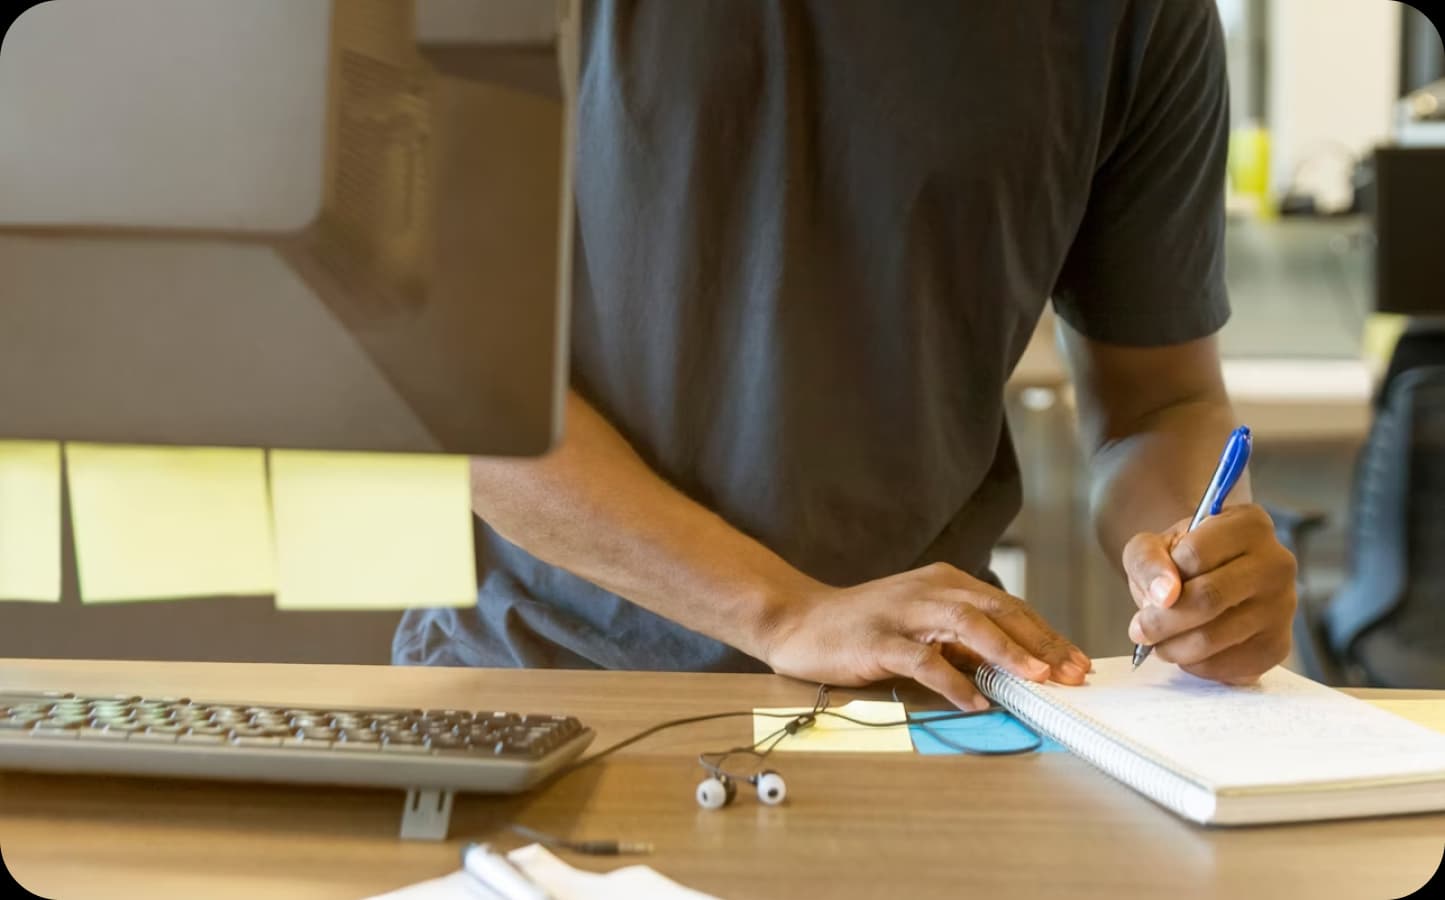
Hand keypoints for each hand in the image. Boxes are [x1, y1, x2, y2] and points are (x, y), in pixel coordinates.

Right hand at [760, 562, 1090, 710]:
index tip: (1076, 663)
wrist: (798, 620)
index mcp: (945, 582)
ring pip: (967, 625)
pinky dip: (953, 680)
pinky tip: (974, 700)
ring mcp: (903, 613)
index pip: (1008, 606)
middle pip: (998, 611)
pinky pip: (923, 659)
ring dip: (1006, 652)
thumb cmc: (863, 626)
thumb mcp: (921, 623)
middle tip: (1071, 673)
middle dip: (1040, 643)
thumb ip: (962, 639)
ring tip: (1036, 678)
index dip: (1046, 635)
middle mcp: (930, 589)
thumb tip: (1014, 665)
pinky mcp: (878, 639)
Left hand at [1123, 504, 1296, 683]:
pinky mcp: (1278, 646)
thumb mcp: (1152, 546)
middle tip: (1139, 630)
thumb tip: (1164, 595)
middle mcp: (1277, 563)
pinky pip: (1229, 666)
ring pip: (1215, 636)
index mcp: (1249, 524)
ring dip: (1173, 646)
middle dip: (1161, 621)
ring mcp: (1284, 607)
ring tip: (1158, 640)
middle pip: (1208, 599)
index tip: (1151, 589)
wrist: (1208, 580)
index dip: (1164, 577)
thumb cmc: (1179, 559)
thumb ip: (1148, 561)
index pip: (1195, 554)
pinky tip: (1186, 650)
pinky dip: (1195, 664)